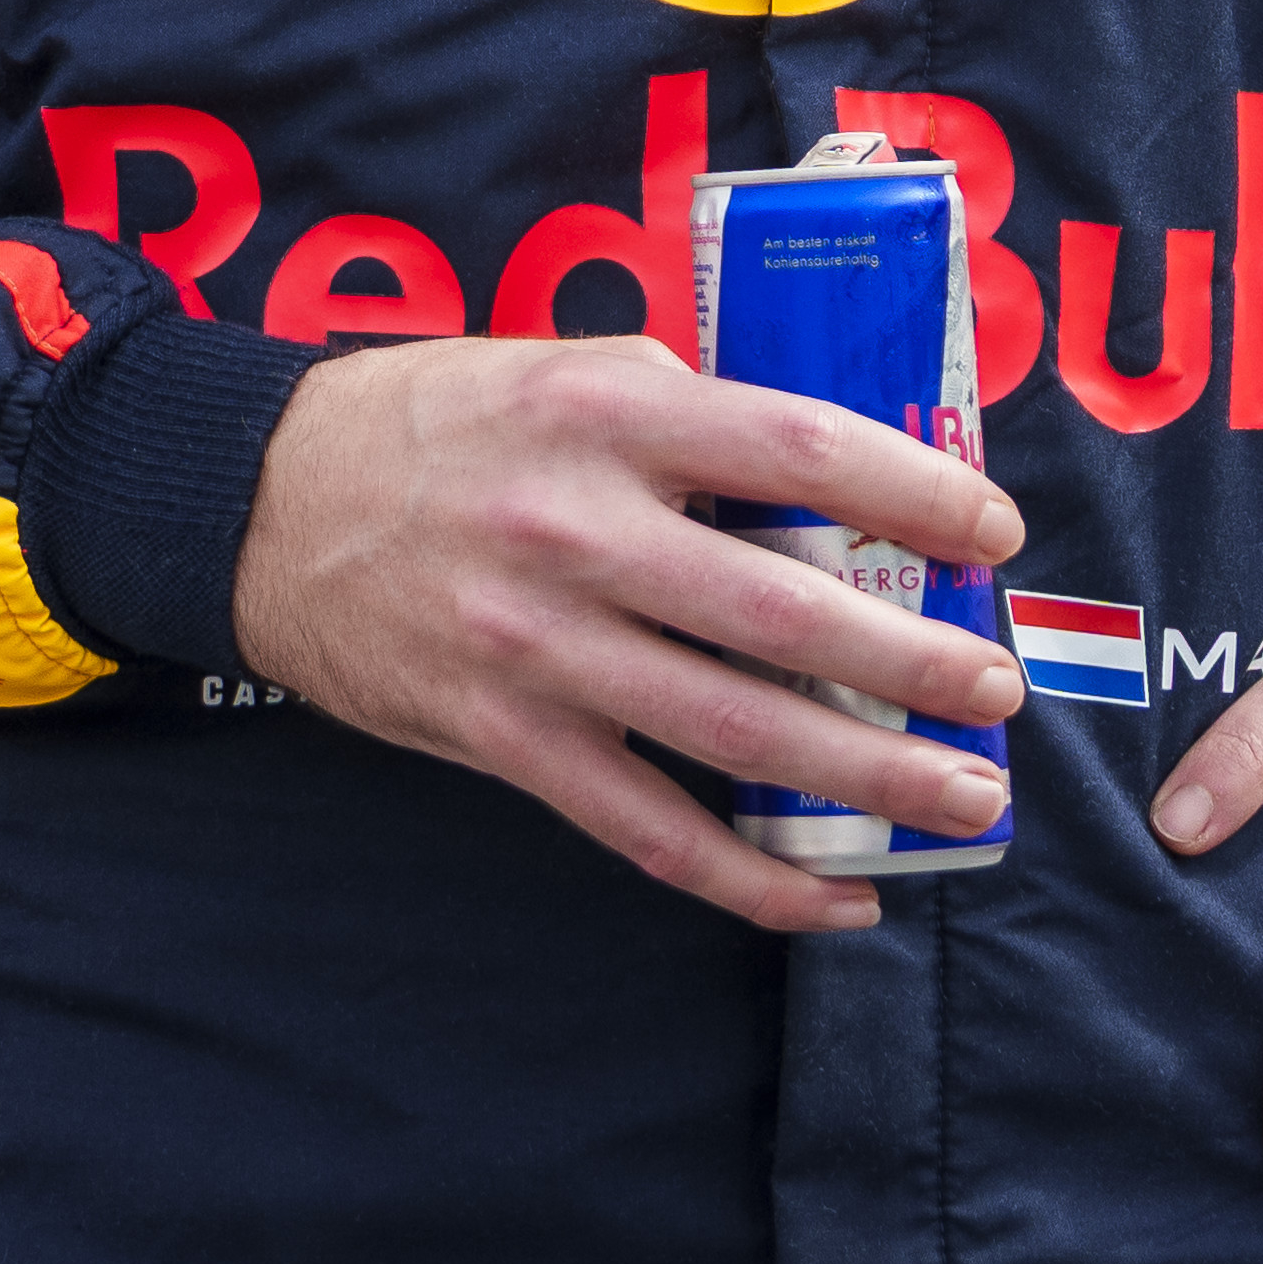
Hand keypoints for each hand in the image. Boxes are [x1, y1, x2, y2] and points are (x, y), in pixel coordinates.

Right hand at [227, 335, 1026, 934]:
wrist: (261, 504)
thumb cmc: (435, 423)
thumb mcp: (559, 364)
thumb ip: (682, 404)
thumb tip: (829, 459)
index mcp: (604, 410)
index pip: (794, 447)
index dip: (914, 487)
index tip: (993, 526)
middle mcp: (575, 528)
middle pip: (784, 612)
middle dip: (917, 661)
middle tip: (1001, 691)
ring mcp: (537, 645)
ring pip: (734, 733)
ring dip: (868, 776)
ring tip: (965, 801)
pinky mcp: (503, 737)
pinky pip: (649, 829)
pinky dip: (753, 878)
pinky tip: (837, 898)